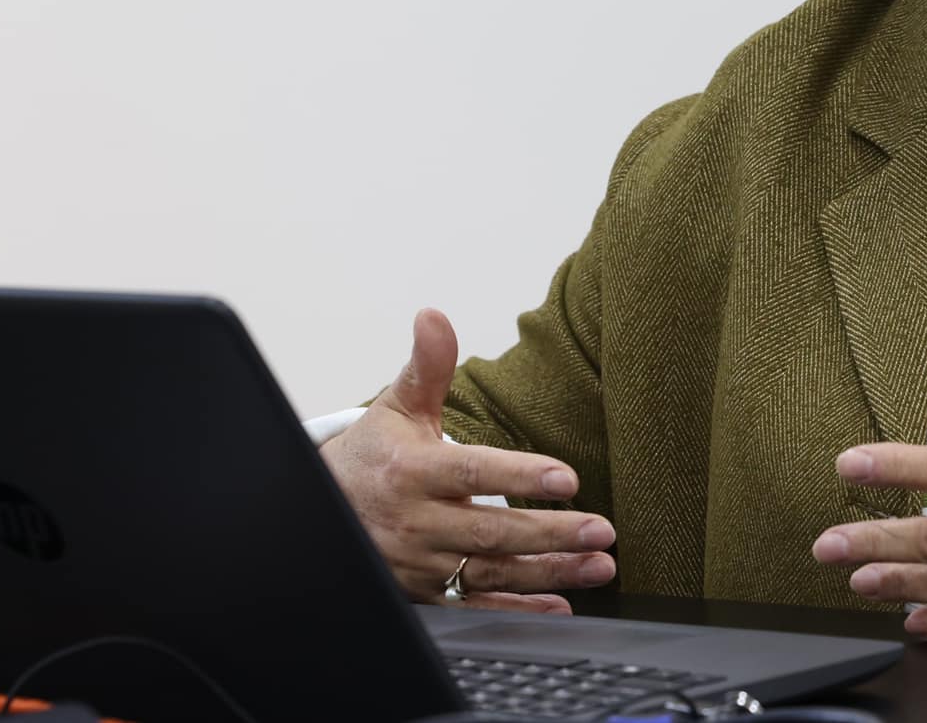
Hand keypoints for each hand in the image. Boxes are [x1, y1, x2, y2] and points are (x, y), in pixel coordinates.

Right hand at [321, 307, 616, 609]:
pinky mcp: (425, 595)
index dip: (519, 476)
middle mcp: (416, 522)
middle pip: (491, 531)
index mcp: (412, 471)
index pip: (472, 472)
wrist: (323, 511)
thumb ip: (426, 366)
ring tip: (600, 565)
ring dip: (550, 574)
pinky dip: (519, 610)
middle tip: (603, 530)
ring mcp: (421, 564)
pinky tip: (560, 606)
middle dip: (551, 534)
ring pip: (491, 572)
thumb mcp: (396, 407)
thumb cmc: (371, 456)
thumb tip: (434, 316)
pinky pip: (476, 606)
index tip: (567, 477)